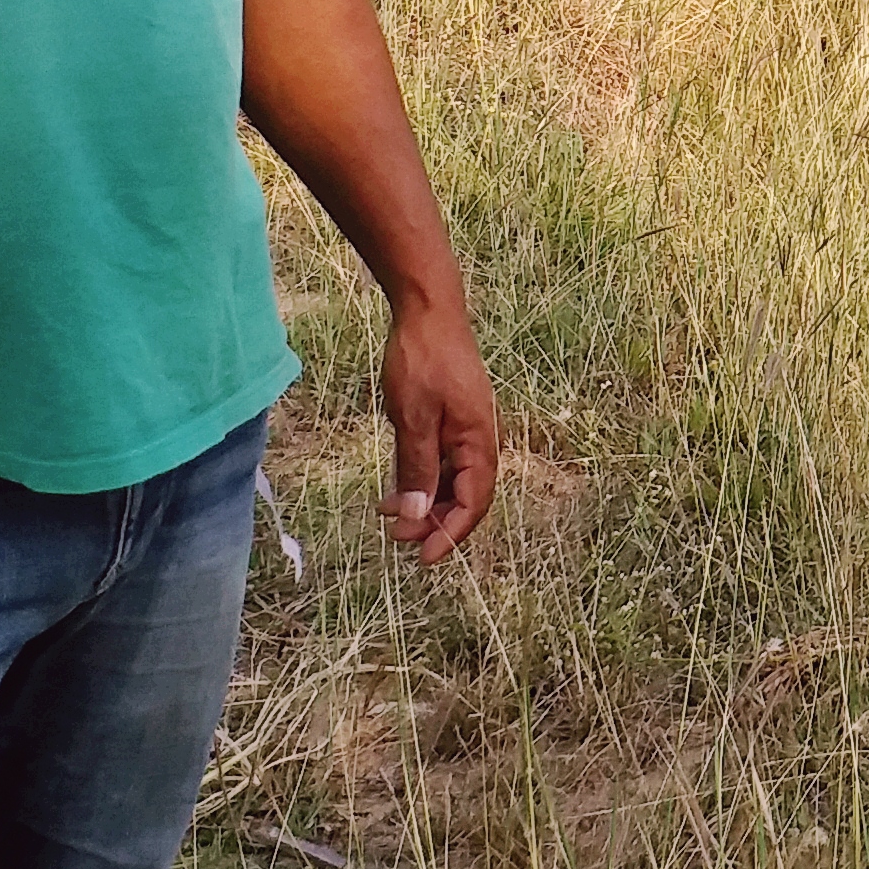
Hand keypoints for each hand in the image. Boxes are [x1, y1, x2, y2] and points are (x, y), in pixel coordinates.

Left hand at [380, 293, 498, 563]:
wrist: (428, 310)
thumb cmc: (422, 359)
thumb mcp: (413, 418)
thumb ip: (418, 468)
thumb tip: (419, 516)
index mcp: (478, 440)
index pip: (474, 502)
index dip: (450, 534)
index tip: (422, 559)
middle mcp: (479, 438)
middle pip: (466, 495)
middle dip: (434, 523)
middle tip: (396, 538)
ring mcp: (467, 427)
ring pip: (453, 480)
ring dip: (426, 502)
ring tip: (389, 515)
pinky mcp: (452, 418)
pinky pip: (443, 461)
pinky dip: (423, 479)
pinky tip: (397, 487)